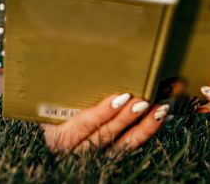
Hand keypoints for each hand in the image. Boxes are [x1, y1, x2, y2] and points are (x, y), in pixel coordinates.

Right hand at [39, 92, 171, 154]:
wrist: (52, 128)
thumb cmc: (48, 106)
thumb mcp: (48, 99)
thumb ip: (60, 87)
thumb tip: (67, 54)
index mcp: (58, 135)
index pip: (83, 125)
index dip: (102, 113)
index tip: (120, 98)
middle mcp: (77, 150)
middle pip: (105, 136)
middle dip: (126, 119)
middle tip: (143, 101)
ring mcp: (96, 154)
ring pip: (122, 146)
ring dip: (143, 128)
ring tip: (159, 109)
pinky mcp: (111, 153)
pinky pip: (130, 147)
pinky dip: (147, 132)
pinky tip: (160, 117)